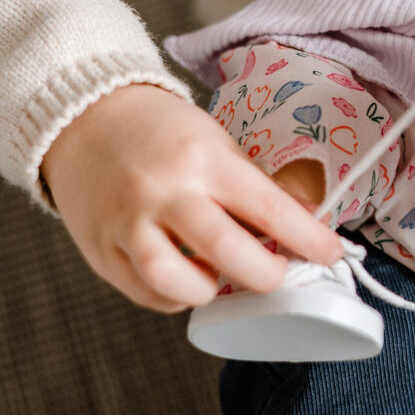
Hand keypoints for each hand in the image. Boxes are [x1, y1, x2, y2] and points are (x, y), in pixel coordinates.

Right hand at [40, 83, 342, 311]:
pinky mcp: (101, 250)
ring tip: (220, 277)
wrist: (83, 117)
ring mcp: (128, 223)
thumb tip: (299, 226)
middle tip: (278, 274)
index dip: (308, 238)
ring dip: (210, 291)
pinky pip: (145, 293)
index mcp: (202, 158)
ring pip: (175, 282)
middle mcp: (165, 191)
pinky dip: (175, 297)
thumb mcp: (213, 141)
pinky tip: (187, 280)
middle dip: (265, 274)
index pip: (268, 207)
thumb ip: (249, 186)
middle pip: (226, 251)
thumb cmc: (160, 133)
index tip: (331, 253)